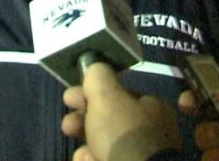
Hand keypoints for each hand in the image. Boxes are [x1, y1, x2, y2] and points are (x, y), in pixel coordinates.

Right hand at [61, 62, 179, 160]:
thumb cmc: (123, 135)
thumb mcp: (108, 97)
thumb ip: (99, 77)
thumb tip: (94, 66)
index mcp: (151, 108)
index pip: (116, 95)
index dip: (89, 93)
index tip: (68, 98)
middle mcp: (149, 131)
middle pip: (107, 120)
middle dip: (82, 121)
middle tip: (68, 126)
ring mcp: (140, 155)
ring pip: (103, 144)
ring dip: (85, 145)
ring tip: (81, 153)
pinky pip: (103, 160)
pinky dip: (90, 160)